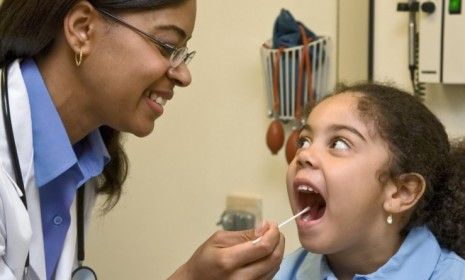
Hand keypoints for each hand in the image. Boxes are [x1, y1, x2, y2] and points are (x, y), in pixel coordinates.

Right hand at [168, 222, 284, 279]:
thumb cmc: (204, 260)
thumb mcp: (217, 240)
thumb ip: (243, 235)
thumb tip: (265, 227)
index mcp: (229, 261)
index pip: (263, 247)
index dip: (273, 233)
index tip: (272, 224)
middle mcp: (241, 278)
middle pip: (273, 259)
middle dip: (279, 241)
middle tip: (275, 231)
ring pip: (275, 268)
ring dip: (278, 251)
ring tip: (272, 240)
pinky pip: (270, 276)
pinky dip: (272, 262)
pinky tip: (266, 254)